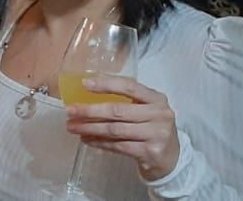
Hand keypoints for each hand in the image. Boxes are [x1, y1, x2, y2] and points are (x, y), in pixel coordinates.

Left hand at [66, 75, 180, 180]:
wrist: (171, 159)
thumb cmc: (152, 129)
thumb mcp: (146, 111)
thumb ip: (125, 102)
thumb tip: (86, 97)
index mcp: (156, 98)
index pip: (129, 87)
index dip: (106, 84)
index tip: (84, 84)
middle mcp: (159, 114)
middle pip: (117, 110)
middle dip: (90, 111)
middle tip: (70, 111)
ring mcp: (156, 134)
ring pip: (115, 130)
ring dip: (90, 128)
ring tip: (73, 127)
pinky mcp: (150, 152)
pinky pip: (118, 146)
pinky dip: (99, 142)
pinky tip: (87, 140)